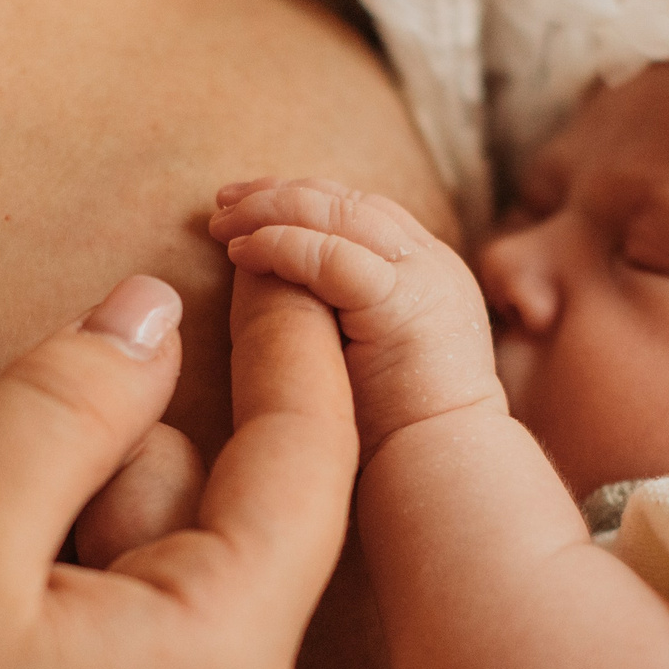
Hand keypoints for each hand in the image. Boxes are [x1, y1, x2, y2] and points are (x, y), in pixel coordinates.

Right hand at [0, 273, 355, 668]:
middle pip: (192, 510)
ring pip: (139, 569)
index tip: (271, 249)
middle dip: (64, 439)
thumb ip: (62, 404)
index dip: (291, 342)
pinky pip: (114, 640)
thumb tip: (153, 312)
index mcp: (223, 660)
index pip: (307, 461)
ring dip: (25, 505)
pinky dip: (33, 581)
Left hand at [211, 177, 505, 459]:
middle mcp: (431, 263)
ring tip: (221, 224)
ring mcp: (424, 277)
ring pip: (338, 216)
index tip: (245, 206)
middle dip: (278, 194)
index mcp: (428, 272)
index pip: (359, 212)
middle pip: (347, 201)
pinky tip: (243, 254)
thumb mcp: (363, 356)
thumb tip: (265, 292)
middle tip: (222, 201)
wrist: (447, 474)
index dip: (299, 199)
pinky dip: (282, 246)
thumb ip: (333, 317)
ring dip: (271, 212)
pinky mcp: (405, 303)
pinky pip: (332, 258)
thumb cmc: (398, 438)